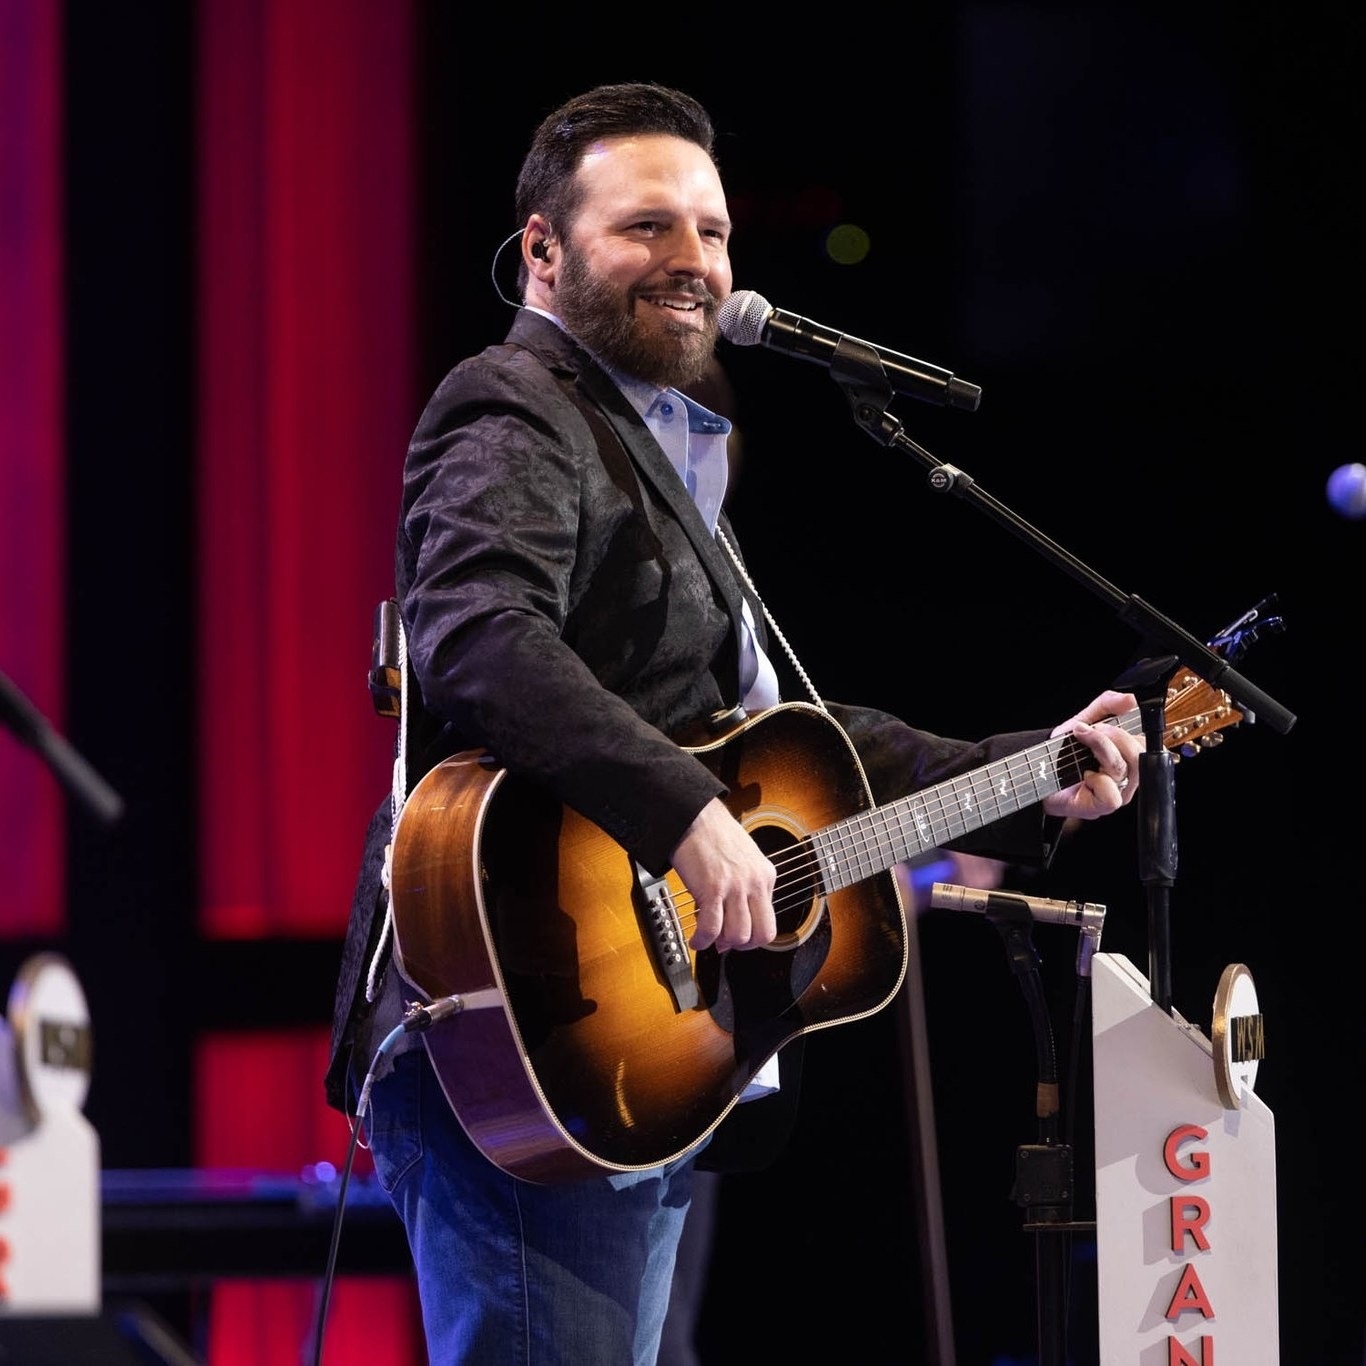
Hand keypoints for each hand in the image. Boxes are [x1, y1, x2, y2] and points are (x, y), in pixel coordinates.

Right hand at [671, 797, 776, 951]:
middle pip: (761, 935)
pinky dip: (702, 941)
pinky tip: (696, 939)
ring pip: (737, 936)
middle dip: (741, 946)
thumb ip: (742, 895)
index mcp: (766, 875)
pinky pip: (711, 928)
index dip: (752, 938)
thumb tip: (727, 935)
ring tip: (706, 938)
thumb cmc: (713, 837)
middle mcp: (755, 882)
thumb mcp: (742, 862)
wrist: (694, 817)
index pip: (770, 922)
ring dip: (719, 943)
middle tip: (724, 942)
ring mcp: (735, 887)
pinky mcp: (713, 889)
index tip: (735, 938)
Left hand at [1042, 689, 1144, 821]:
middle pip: (1137, 754)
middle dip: (1112, 736)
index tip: (1100, 723)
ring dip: (1101, 750)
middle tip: (1089, 731)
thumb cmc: (1064, 753)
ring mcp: (1118, 792)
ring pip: (1122, 769)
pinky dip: (1097, 781)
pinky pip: (1111, 794)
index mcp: (1129, 755)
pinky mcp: (1103, 807)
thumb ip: (1107, 706)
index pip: (1147, 741)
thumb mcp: (1083, 721)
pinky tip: (1084, 776)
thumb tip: (1130, 699)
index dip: (1127, 729)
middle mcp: (1129, 776)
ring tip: (1082, 745)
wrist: (1038, 775)